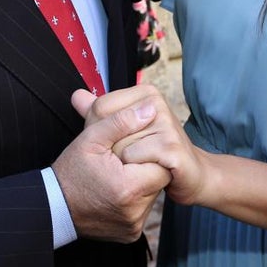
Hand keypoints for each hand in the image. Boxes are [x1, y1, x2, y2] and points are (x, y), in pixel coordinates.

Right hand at [51, 90, 169, 241]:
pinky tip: (116, 191)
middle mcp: (135, 212)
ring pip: (152, 196)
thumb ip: (121, 121)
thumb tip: (149, 109)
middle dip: (146, 167)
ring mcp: (133, 226)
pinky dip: (134, 200)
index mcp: (128, 188)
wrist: (53, 208)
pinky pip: (142, 211)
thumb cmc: (70, 172)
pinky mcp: (130, 234)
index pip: (163, 165)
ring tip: (119, 175)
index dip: (150, 153)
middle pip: (159, 181)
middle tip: (124, 161)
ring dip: (141, 183)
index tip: (133, 150)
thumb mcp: (91, 138)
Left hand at [75, 86, 208, 207]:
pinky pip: (132, 160)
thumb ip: (100, 113)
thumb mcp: (123, 129)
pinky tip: (153, 169)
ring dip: (126, 163)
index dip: (101, 131)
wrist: (189, 175)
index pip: (99, 107)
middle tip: (135, 155)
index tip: (122, 140)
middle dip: (113, 150)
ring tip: (145, 162)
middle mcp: (156, 102)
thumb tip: (76, 95)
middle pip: (109, 129)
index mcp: (146, 92)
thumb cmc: (154, 150)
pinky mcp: (171, 146)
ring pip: (119, 147)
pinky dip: (137, 171)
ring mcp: (166, 122)